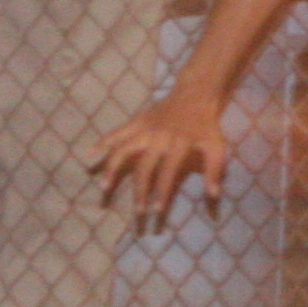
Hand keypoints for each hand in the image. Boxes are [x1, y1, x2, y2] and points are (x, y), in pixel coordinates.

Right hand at [94, 91, 229, 232]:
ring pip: (124, 149)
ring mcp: (145, 128)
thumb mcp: (217, 146)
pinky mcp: (136, 121)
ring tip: (104, 187)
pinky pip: (117, 132)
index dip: (161, 193)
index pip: (167, 173)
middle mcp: (158, 137)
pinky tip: (89, 154)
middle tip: (137, 212)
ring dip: (113, 169)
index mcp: (178, 144)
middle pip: (144, 167)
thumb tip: (213, 196)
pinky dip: (103, 142)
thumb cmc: (206, 125)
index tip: (156, 213)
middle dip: (140, 191)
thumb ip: (215, 171)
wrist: (195, 93)